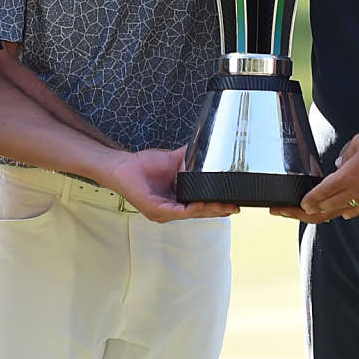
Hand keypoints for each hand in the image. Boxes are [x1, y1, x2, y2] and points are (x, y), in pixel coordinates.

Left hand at [105, 147, 236, 221]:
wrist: (123, 166)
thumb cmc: (142, 166)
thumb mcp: (173, 160)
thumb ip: (189, 157)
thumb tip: (205, 144)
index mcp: (177, 200)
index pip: (201, 206)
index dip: (217, 205)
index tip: (233, 201)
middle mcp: (171, 210)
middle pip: (201, 213)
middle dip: (219, 210)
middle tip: (235, 207)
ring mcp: (164, 212)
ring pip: (192, 214)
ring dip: (210, 210)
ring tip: (224, 206)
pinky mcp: (156, 210)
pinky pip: (178, 212)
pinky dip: (192, 208)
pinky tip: (202, 204)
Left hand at [277, 128, 358, 221]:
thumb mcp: (358, 142)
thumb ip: (344, 155)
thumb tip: (338, 165)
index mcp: (345, 178)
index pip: (320, 194)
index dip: (307, 202)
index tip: (298, 205)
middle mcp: (353, 192)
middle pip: (325, 208)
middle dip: (305, 212)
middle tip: (293, 213)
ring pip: (339, 212)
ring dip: (324, 214)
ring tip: (312, 215)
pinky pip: (356, 211)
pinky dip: (345, 213)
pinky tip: (341, 214)